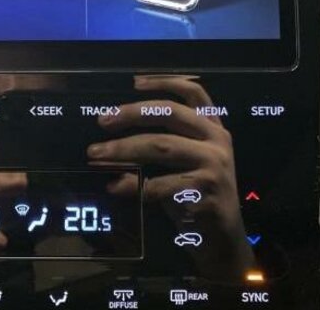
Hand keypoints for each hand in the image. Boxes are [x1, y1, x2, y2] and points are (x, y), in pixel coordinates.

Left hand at [87, 75, 253, 280]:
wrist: (221, 237)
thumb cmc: (197, 192)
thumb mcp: (189, 161)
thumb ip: (165, 140)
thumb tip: (115, 128)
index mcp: (213, 128)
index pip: (194, 93)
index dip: (164, 82)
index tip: (134, 82)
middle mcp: (217, 141)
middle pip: (170, 113)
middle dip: (132, 113)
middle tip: (102, 120)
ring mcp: (214, 165)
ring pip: (161, 145)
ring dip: (123, 148)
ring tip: (97, 154)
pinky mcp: (205, 191)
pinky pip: (159, 184)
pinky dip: (132, 185)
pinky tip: (115, 187)